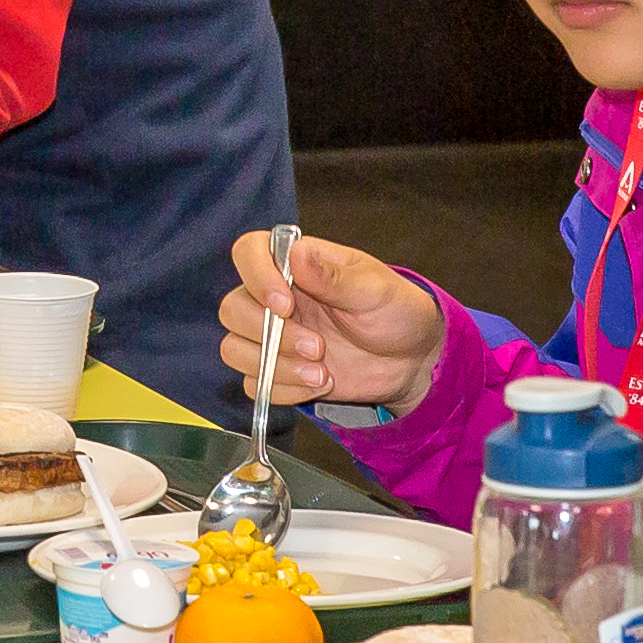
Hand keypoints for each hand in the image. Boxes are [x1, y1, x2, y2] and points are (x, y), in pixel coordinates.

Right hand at [218, 230, 444, 411]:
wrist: (411, 361)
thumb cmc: (395, 312)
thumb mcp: (375, 289)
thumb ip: (333, 275)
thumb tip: (297, 253)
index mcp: (296, 265)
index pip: (248, 252)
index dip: (256, 276)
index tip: (285, 303)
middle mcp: (275, 298)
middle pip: (232, 309)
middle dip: (271, 335)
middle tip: (318, 347)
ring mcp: (272, 336)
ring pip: (234, 349)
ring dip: (276, 366)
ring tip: (322, 372)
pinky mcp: (277, 371)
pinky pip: (255, 384)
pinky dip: (285, 389)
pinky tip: (321, 384)